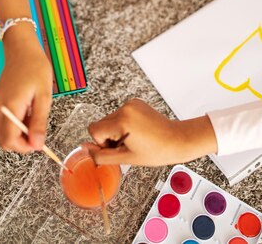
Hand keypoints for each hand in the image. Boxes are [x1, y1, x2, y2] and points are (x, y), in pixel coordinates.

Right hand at [0, 26, 52, 152]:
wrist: (22, 50)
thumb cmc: (35, 68)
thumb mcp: (43, 95)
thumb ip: (39, 121)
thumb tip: (37, 145)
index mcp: (9, 106)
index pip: (10, 140)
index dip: (25, 147)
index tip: (40, 142)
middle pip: (4, 140)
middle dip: (22, 142)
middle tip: (39, 131)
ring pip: (3, 133)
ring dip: (19, 134)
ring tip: (34, 117)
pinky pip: (3, 123)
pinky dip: (15, 125)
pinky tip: (27, 113)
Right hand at [88, 98, 217, 165]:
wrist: (176, 140)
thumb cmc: (156, 152)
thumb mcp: (126, 158)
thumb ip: (101, 155)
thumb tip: (85, 149)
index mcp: (122, 121)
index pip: (94, 130)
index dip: (103, 143)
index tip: (117, 148)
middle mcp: (126, 108)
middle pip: (102, 124)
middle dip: (109, 137)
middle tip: (127, 146)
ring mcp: (131, 103)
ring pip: (110, 119)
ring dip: (117, 131)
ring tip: (134, 139)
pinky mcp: (136, 103)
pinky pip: (120, 114)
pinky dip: (124, 124)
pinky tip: (137, 132)